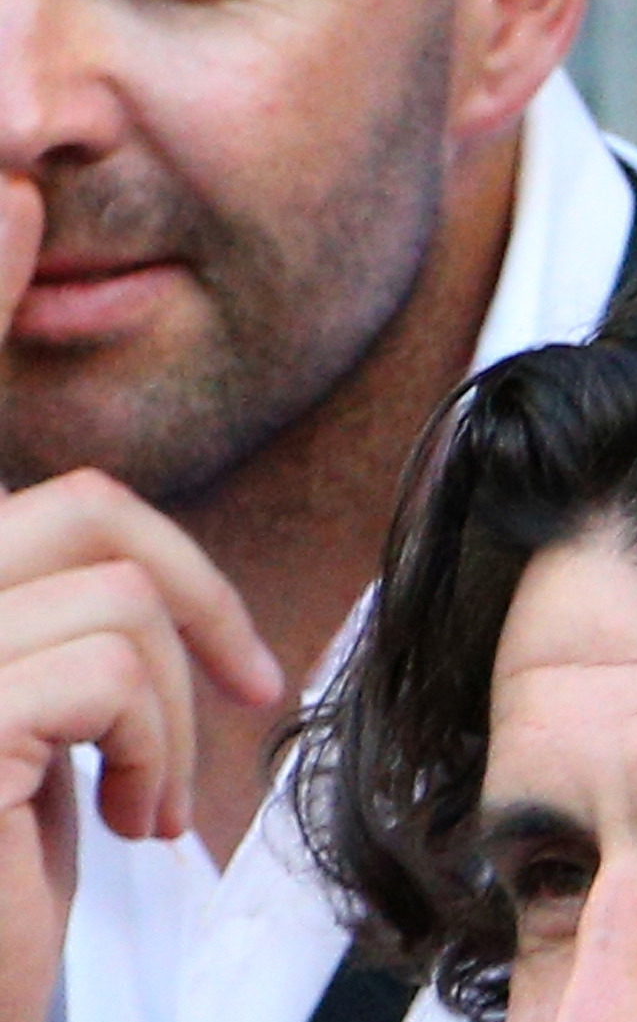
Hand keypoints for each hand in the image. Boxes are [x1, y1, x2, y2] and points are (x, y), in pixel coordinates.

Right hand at [0, 181, 287, 1021]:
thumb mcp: (20, 773)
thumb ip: (53, 668)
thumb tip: (130, 612)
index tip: (5, 187)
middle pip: (85, 512)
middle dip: (197, 602)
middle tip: (229, 720)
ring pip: (112, 574)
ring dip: (178, 700)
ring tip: (140, 807)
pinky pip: (110, 657)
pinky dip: (159, 743)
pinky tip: (117, 834)